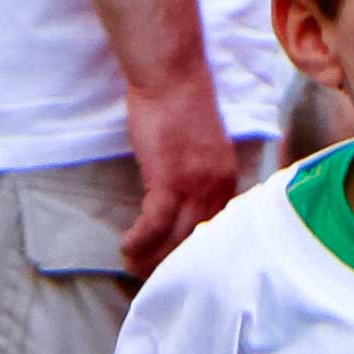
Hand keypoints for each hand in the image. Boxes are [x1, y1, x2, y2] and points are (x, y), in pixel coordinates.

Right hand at [120, 68, 243, 273]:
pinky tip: (126, 245)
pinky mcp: (170, 180)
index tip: (176, 266)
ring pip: (176, 239)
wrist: (172, 78)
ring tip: (132, 266)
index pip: (214, 230)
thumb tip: (183, 201)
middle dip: (172, 264)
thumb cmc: (180, 106)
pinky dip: (140, 240)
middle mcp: (218, 188)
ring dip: (151, 257)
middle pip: (197, 242)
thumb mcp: (201, 148)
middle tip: (150, 276)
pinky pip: (155, 224)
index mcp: (227, 180)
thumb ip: (199, 176)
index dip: (192, 252)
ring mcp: (196, 186)